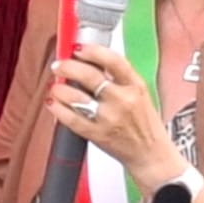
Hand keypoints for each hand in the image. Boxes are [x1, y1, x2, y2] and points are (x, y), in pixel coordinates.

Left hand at [46, 44, 187, 191]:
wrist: (151, 154)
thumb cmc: (144, 124)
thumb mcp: (139, 94)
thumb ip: (118, 78)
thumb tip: (90, 61)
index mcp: (135, 86)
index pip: (113, 61)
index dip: (92, 51)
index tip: (77, 48)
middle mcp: (123, 100)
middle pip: (90, 76)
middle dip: (68, 67)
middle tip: (58, 66)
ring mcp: (109, 118)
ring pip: (76, 97)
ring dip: (59, 89)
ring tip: (54, 87)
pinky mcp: (97, 134)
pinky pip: (71, 118)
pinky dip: (58, 109)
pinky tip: (53, 103)